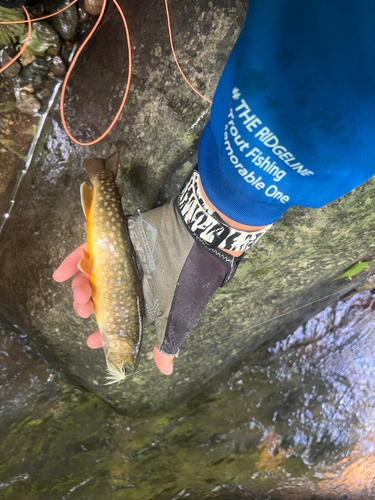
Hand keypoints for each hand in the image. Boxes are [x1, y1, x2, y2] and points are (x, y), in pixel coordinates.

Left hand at [53, 169, 258, 376]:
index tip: (93, 341)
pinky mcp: (112, 241)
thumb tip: (167, 372)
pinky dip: (70, 263)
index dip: (104, 331)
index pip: (118, 318)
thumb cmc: (185, 279)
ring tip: (79, 295)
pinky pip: (85, 251)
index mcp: (141, 299)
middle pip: (100, 297)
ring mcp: (119, 260)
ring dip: (80, 289)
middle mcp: (128, 281)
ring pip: (91, 276)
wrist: (193, 237)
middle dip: (89, 308)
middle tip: (85, 312)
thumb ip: (165, 343)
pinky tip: (60, 277)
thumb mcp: (175, 316)